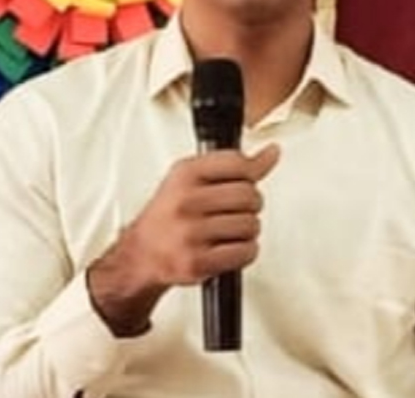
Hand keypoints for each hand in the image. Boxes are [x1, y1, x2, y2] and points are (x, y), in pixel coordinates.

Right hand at [87, 144, 279, 335]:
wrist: (142, 253)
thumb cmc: (170, 213)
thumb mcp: (195, 178)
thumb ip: (235, 165)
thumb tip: (271, 152)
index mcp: (185, 174)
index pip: (238, 162)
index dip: (249, 173)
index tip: (244, 180)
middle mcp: (186, 201)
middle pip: (249, 195)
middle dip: (250, 205)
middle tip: (236, 210)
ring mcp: (190, 233)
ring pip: (250, 225)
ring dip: (248, 230)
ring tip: (230, 230)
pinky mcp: (197, 262)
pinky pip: (245, 252)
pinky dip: (245, 252)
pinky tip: (230, 247)